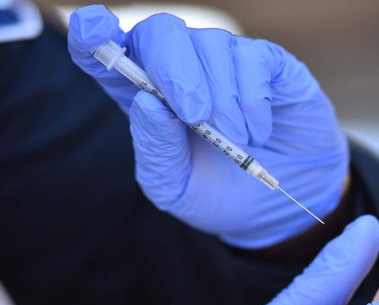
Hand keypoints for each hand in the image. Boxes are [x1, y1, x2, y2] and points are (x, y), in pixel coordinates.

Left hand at [67, 6, 347, 247]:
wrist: (285, 199)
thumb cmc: (222, 193)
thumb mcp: (176, 189)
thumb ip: (157, 151)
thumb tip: (148, 102)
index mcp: (143, 96)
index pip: (105, 51)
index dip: (93, 33)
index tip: (93, 30)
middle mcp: (180, 68)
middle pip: (160, 32)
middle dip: (174, 70)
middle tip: (196, 117)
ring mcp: (224, 61)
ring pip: (211, 44)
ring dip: (223, 100)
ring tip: (238, 140)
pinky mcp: (266, 62)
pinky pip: (253, 58)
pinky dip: (254, 100)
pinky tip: (258, 130)